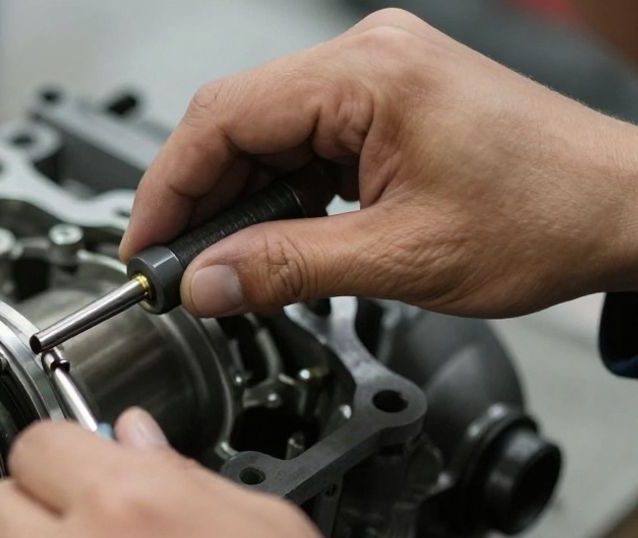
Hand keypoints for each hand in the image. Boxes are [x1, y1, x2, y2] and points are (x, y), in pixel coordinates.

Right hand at [121, 9, 637, 318]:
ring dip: (233, 200)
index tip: (144, 249)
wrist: (623, 208)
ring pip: (260, 132)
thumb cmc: (547, 215)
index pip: (221, 119)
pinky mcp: (383, 100)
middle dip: (194, 199)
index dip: (166, 190)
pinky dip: (274, 192)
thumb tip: (203, 283)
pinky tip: (268, 237)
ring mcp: (375, 74)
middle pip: (232, 120)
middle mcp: (366, 57)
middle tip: (176, 268)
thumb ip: (285, 269)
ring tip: (221, 264)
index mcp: (367, 76)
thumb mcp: (400, 258)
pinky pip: (299, 139)